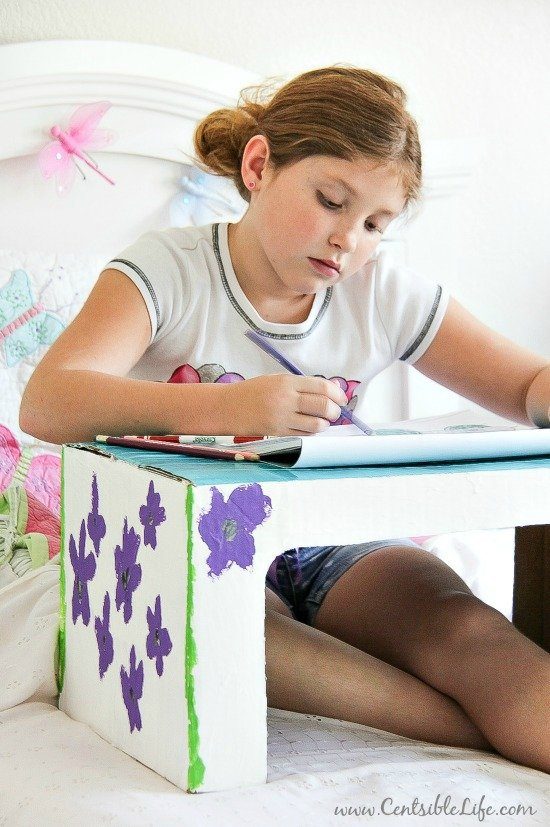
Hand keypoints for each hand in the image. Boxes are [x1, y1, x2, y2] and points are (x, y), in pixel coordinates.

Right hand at [226, 374, 348, 435]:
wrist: (229, 407)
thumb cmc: (254, 392)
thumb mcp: (276, 380)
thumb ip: (301, 385)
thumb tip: (329, 391)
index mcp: (287, 382)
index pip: (321, 387)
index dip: (337, 394)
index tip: (341, 398)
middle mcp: (286, 399)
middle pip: (323, 405)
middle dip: (335, 410)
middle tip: (336, 412)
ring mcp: (282, 418)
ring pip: (316, 424)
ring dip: (325, 424)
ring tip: (323, 421)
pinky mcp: (278, 433)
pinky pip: (304, 435)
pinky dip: (312, 432)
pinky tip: (310, 428)